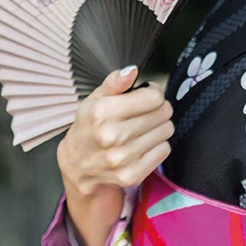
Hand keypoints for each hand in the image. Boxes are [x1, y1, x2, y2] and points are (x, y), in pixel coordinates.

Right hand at [58, 66, 173, 245]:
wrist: (78, 167)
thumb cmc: (90, 127)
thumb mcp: (95, 100)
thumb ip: (114, 82)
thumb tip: (132, 71)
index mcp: (102, 113)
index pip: (155, 96)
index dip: (153, 93)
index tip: (145, 96)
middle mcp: (112, 136)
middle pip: (164, 112)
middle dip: (158, 109)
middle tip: (143, 114)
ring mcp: (122, 158)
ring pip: (167, 130)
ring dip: (158, 127)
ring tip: (140, 129)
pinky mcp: (132, 175)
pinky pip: (164, 150)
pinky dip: (157, 146)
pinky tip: (141, 145)